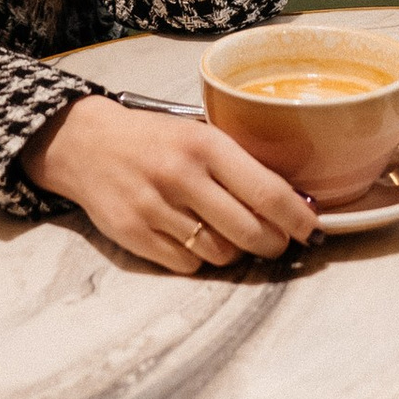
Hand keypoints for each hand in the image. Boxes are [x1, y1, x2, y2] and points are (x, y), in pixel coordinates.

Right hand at [20, 92, 314, 269]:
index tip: (312, 228)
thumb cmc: (152, 139)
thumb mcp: (197, 133)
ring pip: (221, 254)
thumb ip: (237, 164)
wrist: (85, 144)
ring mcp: (155, 209)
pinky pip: (188, 265)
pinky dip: (199, 258)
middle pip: (249, 232)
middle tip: (278, 241)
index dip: (296, 217)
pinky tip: (192, 237)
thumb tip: (291, 201)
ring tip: (229, 234)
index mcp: (204, 145)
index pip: (266, 191)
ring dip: (235, 251)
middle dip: (274, 244)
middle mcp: (181, 176)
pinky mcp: (135, 236)